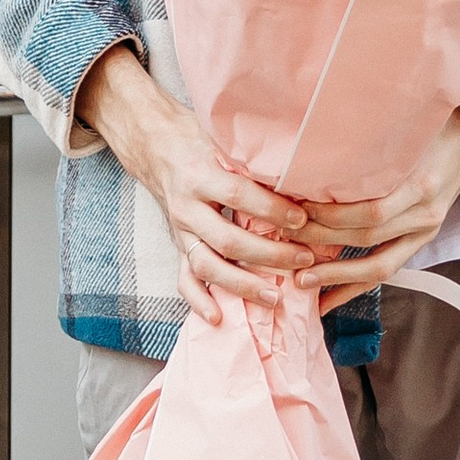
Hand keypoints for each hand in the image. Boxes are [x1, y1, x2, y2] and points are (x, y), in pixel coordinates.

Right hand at [73, 44, 316, 326]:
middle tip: (304, 259)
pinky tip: (218, 318)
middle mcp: (187, 206)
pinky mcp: (178, 246)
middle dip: (269, 254)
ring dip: (241, 285)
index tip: (302, 219)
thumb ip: (252, 160)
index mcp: (199, 175)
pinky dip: (199, 301)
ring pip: (207, 265)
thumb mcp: (223, 141)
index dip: (271, 210)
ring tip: (274, 298)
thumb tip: (303, 174)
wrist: (156, 147)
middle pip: (227, 239)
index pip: (239, 195)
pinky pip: (184, 280)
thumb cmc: (200, 141)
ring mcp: (180, 231)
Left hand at [295, 105, 459, 314]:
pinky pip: (387, 271)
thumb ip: (370, 144)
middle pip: (368, 236)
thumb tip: (314, 153)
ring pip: (378, 263)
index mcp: (420, 182)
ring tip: (300, 280)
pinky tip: (327, 301)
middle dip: (323, 241)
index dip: (331, 213)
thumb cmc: (431, 128)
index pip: (371, 209)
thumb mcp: (404, 128)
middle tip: (285, 240)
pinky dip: (355, 289)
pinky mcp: (422, 241)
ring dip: (336, 274)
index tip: (295, 208)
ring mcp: (425, 231)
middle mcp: (424, 212)